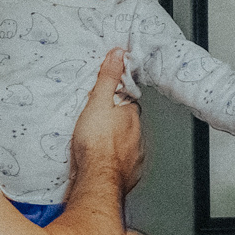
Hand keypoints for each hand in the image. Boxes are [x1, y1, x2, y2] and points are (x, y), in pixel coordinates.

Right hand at [71, 49, 145, 192]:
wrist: (97, 180)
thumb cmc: (96, 145)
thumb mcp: (97, 103)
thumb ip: (108, 78)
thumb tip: (118, 54)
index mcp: (131, 117)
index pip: (128, 103)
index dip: (116, 102)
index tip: (105, 104)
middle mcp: (138, 136)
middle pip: (128, 124)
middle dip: (116, 124)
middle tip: (97, 126)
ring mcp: (136, 156)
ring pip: (127, 145)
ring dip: (116, 144)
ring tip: (97, 146)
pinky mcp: (130, 174)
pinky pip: (123, 164)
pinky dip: (115, 163)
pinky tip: (102, 163)